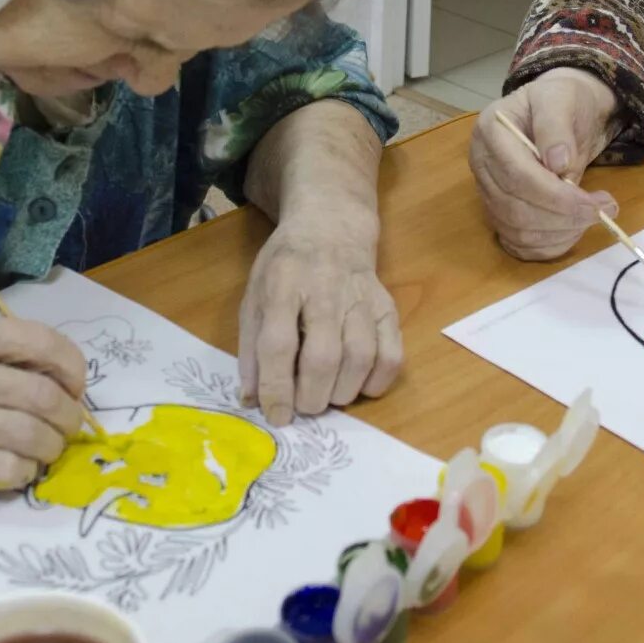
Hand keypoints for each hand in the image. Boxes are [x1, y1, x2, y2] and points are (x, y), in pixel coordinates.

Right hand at [0, 314, 86, 489]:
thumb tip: (40, 368)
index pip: (39, 342)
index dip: (72, 365)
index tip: (75, 381)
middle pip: (44, 396)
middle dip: (69, 414)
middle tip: (69, 423)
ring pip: (32, 437)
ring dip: (51, 446)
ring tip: (47, 447)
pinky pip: (5, 470)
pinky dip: (24, 472)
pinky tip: (17, 467)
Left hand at [238, 215, 401, 426]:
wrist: (330, 227)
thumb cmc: (285, 269)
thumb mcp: (255, 297)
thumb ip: (251, 349)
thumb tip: (252, 401)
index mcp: (282, 284)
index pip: (278, 344)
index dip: (276, 388)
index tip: (276, 415)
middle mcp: (324, 288)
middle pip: (323, 357)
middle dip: (312, 397)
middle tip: (304, 406)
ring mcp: (361, 296)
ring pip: (360, 358)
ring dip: (342, 392)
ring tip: (328, 395)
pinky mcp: (387, 306)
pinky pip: (392, 354)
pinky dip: (377, 381)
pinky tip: (359, 383)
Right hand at [471, 67, 621, 260]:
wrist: (560, 111)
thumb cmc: (562, 101)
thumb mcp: (563, 98)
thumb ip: (556, 126)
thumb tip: (558, 163)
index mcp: (490, 131)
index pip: (516, 175)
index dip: (555, 196)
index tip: (592, 204)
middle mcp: (481, 164)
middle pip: (514, 208)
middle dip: (562, 217)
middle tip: (603, 211)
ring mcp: (487, 192)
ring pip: (517, 230)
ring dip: (560, 233)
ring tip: (593, 216)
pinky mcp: (499, 212)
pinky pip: (519, 243)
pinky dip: (549, 246)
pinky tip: (573, 231)